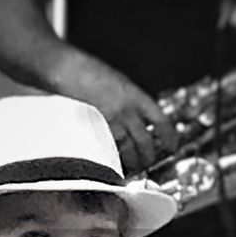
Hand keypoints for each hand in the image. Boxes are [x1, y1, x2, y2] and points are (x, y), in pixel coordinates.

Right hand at [70, 59, 178, 174]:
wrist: (63, 68)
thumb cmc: (86, 71)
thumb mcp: (117, 81)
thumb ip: (129, 100)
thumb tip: (137, 118)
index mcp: (134, 95)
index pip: (161, 120)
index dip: (169, 136)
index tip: (172, 145)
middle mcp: (126, 110)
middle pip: (145, 142)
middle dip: (148, 157)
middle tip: (148, 163)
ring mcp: (110, 122)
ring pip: (127, 151)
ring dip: (131, 162)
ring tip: (131, 168)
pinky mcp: (94, 130)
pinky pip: (108, 152)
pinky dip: (112, 160)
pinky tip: (112, 164)